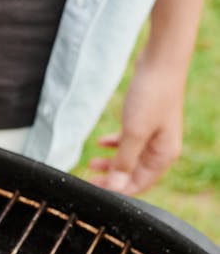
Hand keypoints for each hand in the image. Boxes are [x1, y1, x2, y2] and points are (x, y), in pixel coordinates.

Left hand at [88, 55, 185, 195]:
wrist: (160, 63)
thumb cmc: (151, 96)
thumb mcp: (134, 133)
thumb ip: (124, 161)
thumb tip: (117, 186)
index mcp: (164, 155)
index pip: (140, 184)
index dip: (118, 190)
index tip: (96, 189)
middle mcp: (161, 148)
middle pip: (133, 173)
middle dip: (112, 178)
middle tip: (89, 179)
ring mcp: (154, 134)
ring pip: (129, 157)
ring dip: (111, 162)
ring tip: (90, 163)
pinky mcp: (144, 122)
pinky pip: (128, 141)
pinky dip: (114, 144)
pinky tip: (100, 143)